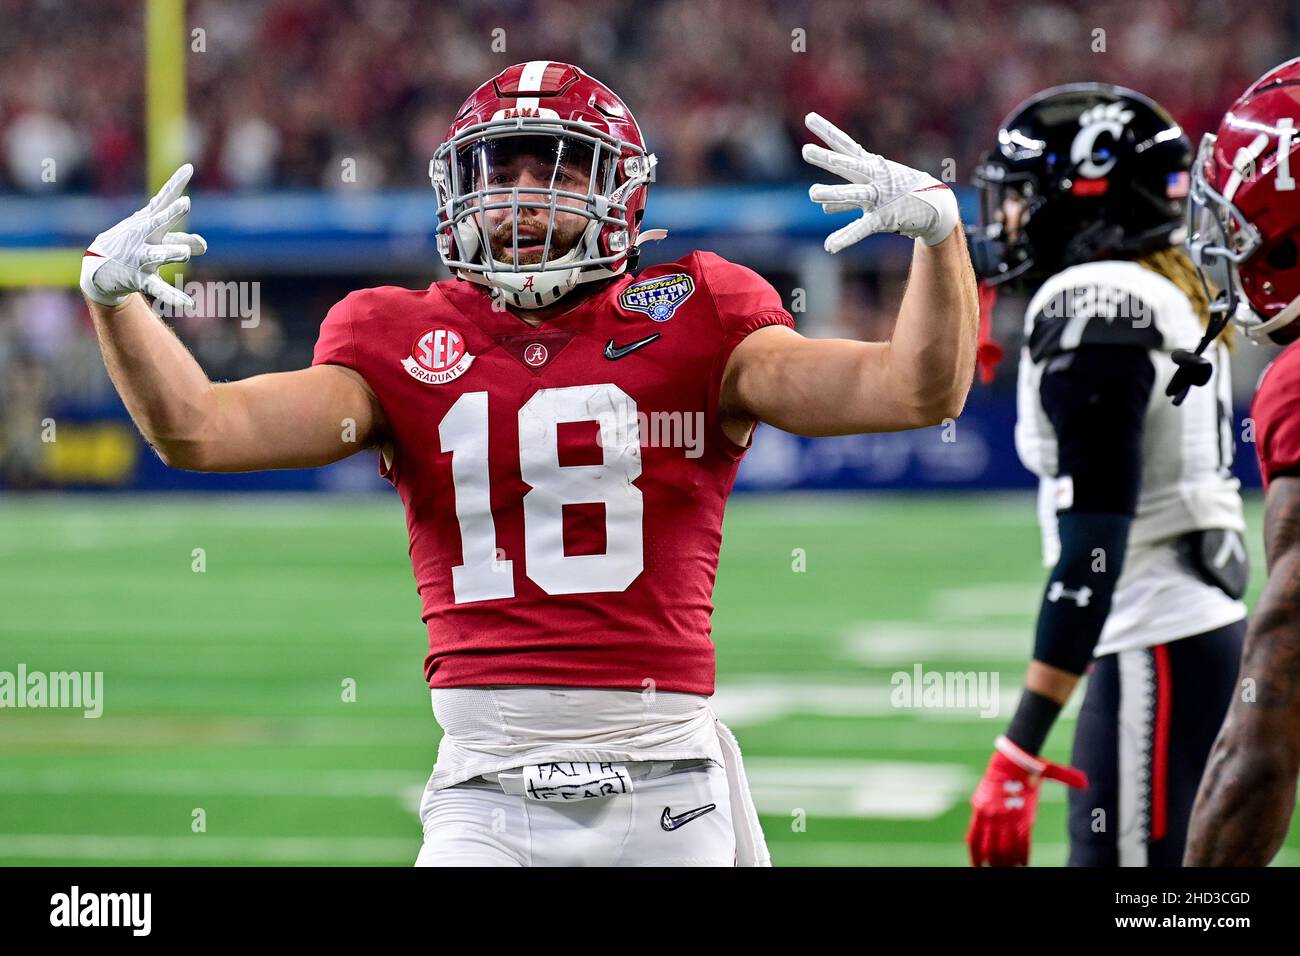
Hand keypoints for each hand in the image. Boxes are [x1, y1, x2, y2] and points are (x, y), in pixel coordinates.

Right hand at [80, 163, 206, 310]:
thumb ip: (181, 239)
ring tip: (186, 253)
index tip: (188, 168)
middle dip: (171, 213)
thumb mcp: (153, 238)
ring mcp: (141, 257)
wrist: (98, 267)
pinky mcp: (140, 278)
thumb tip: (203, 244)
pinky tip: (189, 304)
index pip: (163, 199)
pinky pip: (159, 288)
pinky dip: (173, 296)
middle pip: (159, 222)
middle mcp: (144, 237)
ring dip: (173, 252)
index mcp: (147, 223)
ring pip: (161, 254)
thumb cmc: (132, 245)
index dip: (175, 183)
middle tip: (185, 203)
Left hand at [803, 112, 957, 251]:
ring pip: (854, 193)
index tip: (809, 117)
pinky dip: (845, 237)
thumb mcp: (873, 193)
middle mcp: (874, 177)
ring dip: (834, 194)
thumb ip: (845, 203)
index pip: (845, 145)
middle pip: (847, 165)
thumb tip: (824, 211)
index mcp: (870, 167)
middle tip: (805, 150)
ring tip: (812, 193)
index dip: (827, 131)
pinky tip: (830, 246)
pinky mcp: (883, 217)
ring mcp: (879, 196)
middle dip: (827, 159)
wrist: (936, 206)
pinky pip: (862, 228)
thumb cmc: (901, 194)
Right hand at [967, 735, 1087, 866]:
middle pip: (1005, 851)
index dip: (1022, 858)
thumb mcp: (1049, 778)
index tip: (1022, 865)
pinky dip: (974, 851)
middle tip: (1008, 869)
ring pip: (989, 847)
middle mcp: (1007, 818)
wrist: (1010, 756)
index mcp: (1024, 816)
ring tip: (991, 869)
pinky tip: (976, 863)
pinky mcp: (979, 810)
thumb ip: (1067, 780)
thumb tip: (1085, 781)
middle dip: (1006, 864)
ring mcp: (991, 815)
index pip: (1022, 846)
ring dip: (991, 861)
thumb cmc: (1030, 768)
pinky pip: (973, 835)